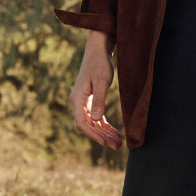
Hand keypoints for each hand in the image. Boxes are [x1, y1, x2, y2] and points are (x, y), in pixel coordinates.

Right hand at [70, 31, 121, 149]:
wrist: (98, 50)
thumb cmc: (100, 63)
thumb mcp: (102, 81)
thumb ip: (99, 100)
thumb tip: (95, 119)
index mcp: (78, 99)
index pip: (82, 123)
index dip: (93, 134)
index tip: (105, 142)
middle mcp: (78, 102)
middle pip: (88, 125)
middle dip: (102, 137)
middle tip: (117, 146)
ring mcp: (84, 102)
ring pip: (93, 123)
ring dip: (104, 133)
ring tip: (118, 142)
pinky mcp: (91, 100)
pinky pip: (96, 117)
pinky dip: (104, 125)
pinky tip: (114, 132)